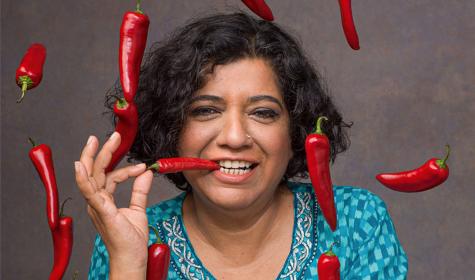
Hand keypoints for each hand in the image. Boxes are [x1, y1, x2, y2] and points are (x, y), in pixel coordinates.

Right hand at [74, 132, 152, 278]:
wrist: (132, 256)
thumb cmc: (131, 238)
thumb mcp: (138, 209)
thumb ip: (140, 190)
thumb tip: (147, 172)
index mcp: (104, 200)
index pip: (110, 177)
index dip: (126, 170)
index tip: (142, 167)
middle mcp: (97, 201)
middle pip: (97, 171)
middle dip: (103, 152)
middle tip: (112, 136)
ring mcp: (97, 205)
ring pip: (92, 176)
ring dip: (95, 157)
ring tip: (98, 140)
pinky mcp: (101, 210)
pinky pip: (89, 191)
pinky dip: (83, 178)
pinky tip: (79, 165)